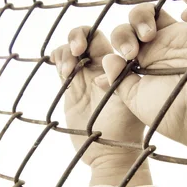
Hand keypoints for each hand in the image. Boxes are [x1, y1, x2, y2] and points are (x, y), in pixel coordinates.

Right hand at [50, 27, 150, 185]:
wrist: (108, 154)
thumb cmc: (125, 131)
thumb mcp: (129, 103)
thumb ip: (120, 80)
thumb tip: (108, 58)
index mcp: (123, 65)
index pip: (118, 34)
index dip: (117, 33)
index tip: (115, 51)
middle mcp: (104, 65)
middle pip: (90, 34)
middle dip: (81, 35)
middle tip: (79, 50)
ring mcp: (86, 74)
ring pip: (72, 46)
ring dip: (67, 49)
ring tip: (67, 69)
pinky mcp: (70, 85)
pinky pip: (60, 62)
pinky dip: (58, 57)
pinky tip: (61, 69)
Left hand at [102, 0, 186, 160]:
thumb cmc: (175, 115)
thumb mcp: (137, 100)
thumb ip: (118, 79)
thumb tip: (107, 59)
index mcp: (150, 59)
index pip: (128, 33)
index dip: (121, 37)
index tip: (125, 58)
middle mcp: (170, 43)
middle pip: (145, 14)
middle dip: (134, 22)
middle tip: (137, 45)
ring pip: (173, 0)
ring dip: (156, 5)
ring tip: (150, 32)